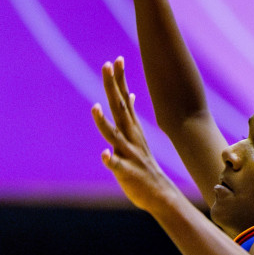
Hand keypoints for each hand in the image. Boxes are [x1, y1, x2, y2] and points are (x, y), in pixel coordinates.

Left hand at [92, 57, 179, 212]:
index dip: (119, 80)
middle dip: (112, 87)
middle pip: (119, 108)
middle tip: (107, 65)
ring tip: (94, 107)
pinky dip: (110, 160)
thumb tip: (127, 95)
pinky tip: (104, 154)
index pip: (124, 99)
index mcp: (131, 129)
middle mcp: (130, 137)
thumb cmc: (143, 165)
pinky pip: (117, 166)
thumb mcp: (136, 135)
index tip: (115, 60)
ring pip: (114, 135)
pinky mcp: (126, 172)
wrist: (159, 194)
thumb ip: (129, 116)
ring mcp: (128, 154)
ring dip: (104, 122)